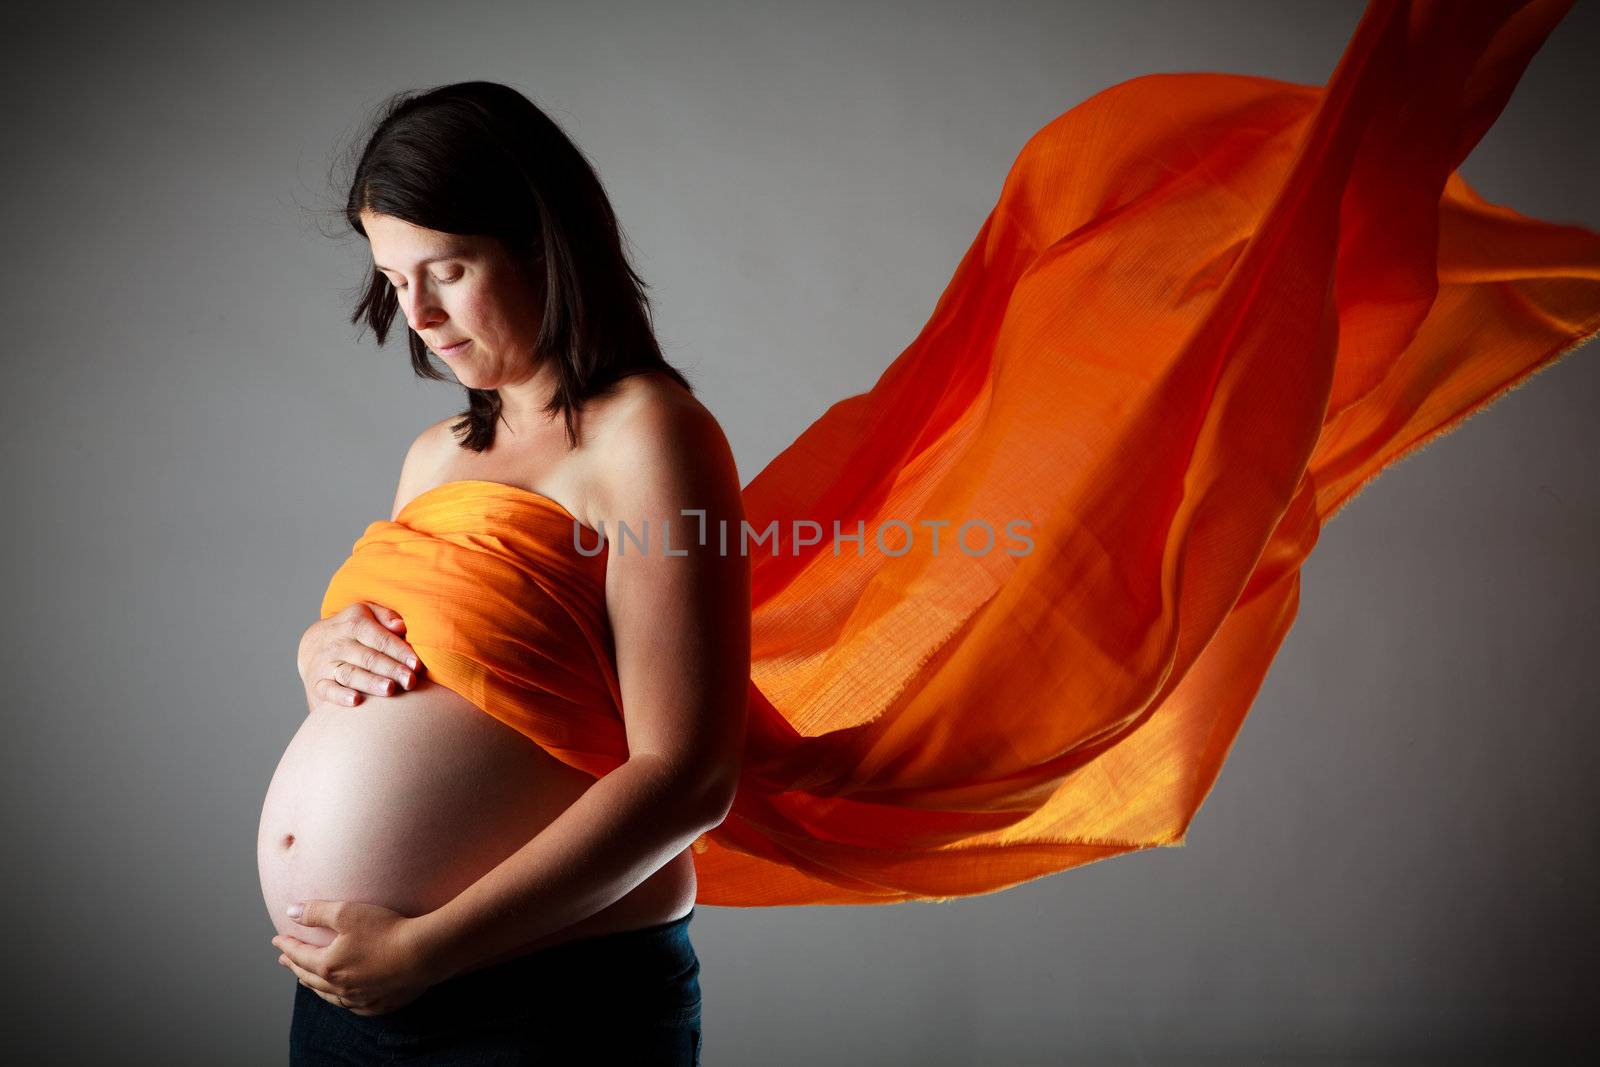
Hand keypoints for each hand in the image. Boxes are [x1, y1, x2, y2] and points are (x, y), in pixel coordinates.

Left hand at [272, 900, 440, 1016]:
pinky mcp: (378, 1004)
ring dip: (314, 985)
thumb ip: (317, 912)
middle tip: (285, 960)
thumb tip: (291, 912)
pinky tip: (342, 996)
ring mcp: (359, 998)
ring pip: (328, 995)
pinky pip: (351, 1006)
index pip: (300, 955)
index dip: (287, 946)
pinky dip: (339, 999)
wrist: (424, 953)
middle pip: (310, 977)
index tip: (277, 940)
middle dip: (295, 967)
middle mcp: (340, 986)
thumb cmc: (386, 929)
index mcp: (329, 965)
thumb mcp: (348, 912)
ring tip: (307, 979)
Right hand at [298, 602, 422, 709]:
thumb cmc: (353, 631)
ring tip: (390, 689)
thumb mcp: (367, 614)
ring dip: (371, 682)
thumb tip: (401, 626)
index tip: (417, 664)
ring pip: (350, 674)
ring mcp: (325, 663)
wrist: (313, 644)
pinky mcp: (316, 682)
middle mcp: (338, 642)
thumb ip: (386, 617)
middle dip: (391, 669)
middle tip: (410, 681)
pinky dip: (340, 696)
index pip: (379, 637)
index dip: (399, 651)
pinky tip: (356, 700)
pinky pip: (327, 689)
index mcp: (354, 622)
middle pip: (368, 657)